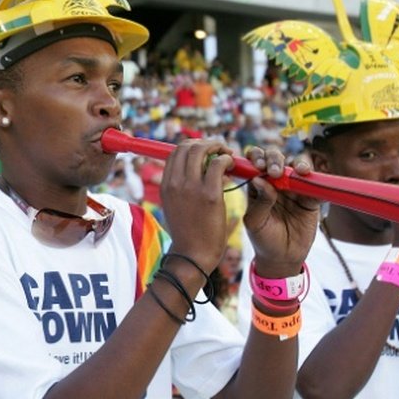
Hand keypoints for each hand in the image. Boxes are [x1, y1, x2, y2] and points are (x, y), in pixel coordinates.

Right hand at [161, 139, 235, 272]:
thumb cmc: (188, 232)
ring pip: (201, 150)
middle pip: (186, 146)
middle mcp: (175, 182)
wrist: (192, 255)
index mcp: (166, 185)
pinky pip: (218, 164)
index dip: (192, 146)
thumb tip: (193, 170)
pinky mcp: (209, 195)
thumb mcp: (174, 205)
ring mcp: (191, 188)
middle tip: (219, 150)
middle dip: (205, 143)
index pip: (175, 151)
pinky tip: (232, 166)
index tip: (206, 152)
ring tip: (227, 155)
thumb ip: (180, 187)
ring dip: (217, 147)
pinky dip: (226, 159)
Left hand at [243, 146, 319, 277]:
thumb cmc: (263, 239)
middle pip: (276, 159)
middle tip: (275, 171)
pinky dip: (314, 176)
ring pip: (296, 165)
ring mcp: (294, 188)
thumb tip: (259, 178)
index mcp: (257, 185)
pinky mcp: (311, 198)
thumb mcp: (255, 222)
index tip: (258, 165)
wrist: (283, 258)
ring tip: (297, 171)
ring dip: (297, 163)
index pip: (255, 163)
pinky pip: (315, 183)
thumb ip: (259, 201)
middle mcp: (275, 182)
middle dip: (275, 159)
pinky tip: (308, 175)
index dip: (256, 158)